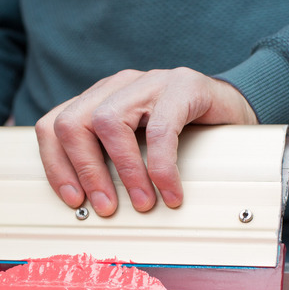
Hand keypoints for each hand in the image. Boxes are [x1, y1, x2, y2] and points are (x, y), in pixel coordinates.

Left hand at [35, 67, 257, 216]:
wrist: (235, 109)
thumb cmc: (184, 135)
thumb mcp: (138, 150)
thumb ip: (111, 165)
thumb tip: (89, 207)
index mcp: (99, 100)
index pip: (53, 126)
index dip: (56, 166)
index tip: (73, 201)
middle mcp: (118, 86)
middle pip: (72, 122)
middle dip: (84, 171)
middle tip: (105, 206)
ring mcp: (149, 82)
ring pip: (109, 121)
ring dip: (124, 171)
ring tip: (142, 202)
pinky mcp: (183, 86)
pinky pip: (161, 129)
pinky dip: (161, 167)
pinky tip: (170, 191)